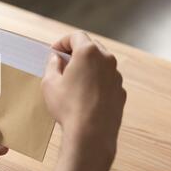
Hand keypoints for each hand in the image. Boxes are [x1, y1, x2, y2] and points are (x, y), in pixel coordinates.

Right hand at [42, 31, 126, 167]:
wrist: (91, 133)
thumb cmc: (68, 107)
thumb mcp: (49, 83)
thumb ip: (52, 65)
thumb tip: (56, 59)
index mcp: (88, 53)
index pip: (76, 36)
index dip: (62, 42)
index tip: (55, 51)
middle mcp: (106, 60)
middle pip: (91, 47)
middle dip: (76, 52)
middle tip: (62, 63)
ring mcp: (116, 76)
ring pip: (100, 63)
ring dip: (87, 67)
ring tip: (73, 81)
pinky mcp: (120, 91)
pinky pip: (106, 79)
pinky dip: (96, 81)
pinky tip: (84, 95)